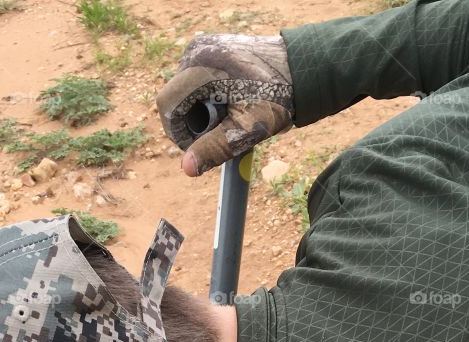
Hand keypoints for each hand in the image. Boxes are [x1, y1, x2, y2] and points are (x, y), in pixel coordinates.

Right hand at [156, 33, 293, 176]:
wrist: (301, 68)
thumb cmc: (276, 98)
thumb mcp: (245, 128)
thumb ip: (214, 148)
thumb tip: (187, 169)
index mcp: (200, 67)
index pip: (167, 105)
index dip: (176, 133)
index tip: (195, 149)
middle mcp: (196, 50)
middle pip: (176, 99)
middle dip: (193, 122)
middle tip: (223, 129)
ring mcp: (202, 45)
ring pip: (185, 91)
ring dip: (200, 110)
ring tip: (230, 113)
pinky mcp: (211, 46)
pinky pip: (196, 79)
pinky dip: (207, 96)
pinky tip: (230, 101)